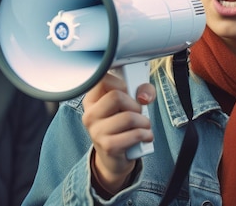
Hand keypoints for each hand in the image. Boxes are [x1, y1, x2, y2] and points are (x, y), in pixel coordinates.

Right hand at [82, 72, 155, 193]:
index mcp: (92, 100)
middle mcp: (90, 115)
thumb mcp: (130, 103)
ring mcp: (96, 132)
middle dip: (134, 104)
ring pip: (128, 117)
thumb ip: (142, 90)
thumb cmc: (122, 125)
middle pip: (116, 97)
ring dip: (144, 121)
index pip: (103, 80)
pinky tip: (145, 136)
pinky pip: (135, 134)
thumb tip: (144, 96)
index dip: (122, 84)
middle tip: (136, 113)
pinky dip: (146, 134)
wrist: (114, 156)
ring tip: (143, 125)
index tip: (127, 93)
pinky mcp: (108, 146)